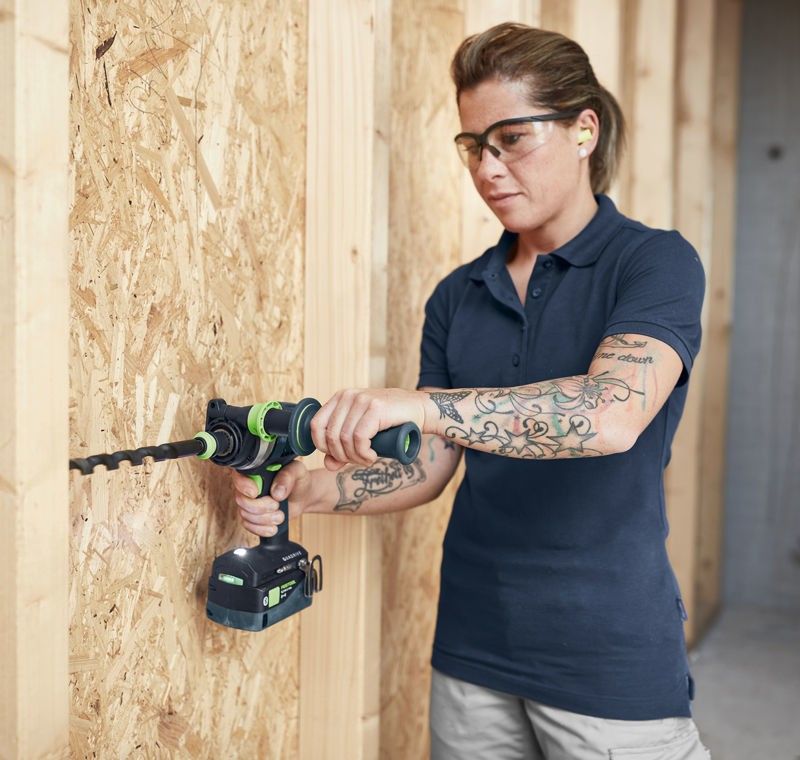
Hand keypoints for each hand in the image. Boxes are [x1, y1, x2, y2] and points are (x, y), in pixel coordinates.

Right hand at [232, 460, 312, 537]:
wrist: (303, 496)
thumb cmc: (298, 480)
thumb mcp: (297, 471)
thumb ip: (287, 477)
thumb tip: (276, 492)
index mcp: (256, 470)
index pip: (239, 476)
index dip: (244, 486)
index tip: (256, 492)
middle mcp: (249, 486)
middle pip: (241, 499)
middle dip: (260, 507)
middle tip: (276, 505)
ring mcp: (249, 502)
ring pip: (245, 514)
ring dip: (264, 519)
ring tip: (280, 515)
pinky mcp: (252, 516)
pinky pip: (249, 526)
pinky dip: (262, 529)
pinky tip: (273, 527)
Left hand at [309, 387, 428, 470]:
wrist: (419, 410)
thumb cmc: (391, 423)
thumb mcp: (362, 434)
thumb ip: (342, 449)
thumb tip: (327, 464)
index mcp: (340, 398)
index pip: (316, 425)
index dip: (323, 446)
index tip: (338, 457)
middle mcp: (348, 396)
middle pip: (331, 435)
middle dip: (342, 456)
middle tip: (359, 461)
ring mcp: (361, 400)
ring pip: (344, 439)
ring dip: (355, 457)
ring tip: (368, 459)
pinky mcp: (375, 408)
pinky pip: (359, 438)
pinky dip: (364, 453)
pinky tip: (372, 456)